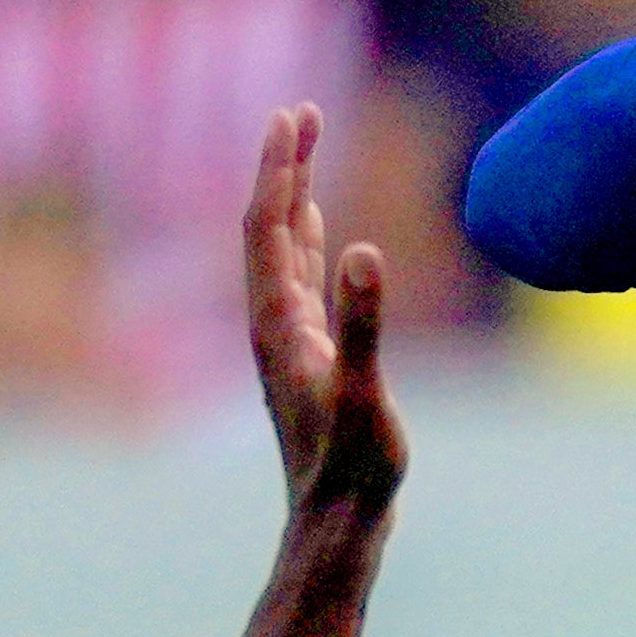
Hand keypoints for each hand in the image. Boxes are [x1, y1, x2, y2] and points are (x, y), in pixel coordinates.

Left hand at [243, 104, 405, 520]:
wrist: (334, 523)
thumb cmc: (353, 467)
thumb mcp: (366, 394)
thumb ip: (366, 323)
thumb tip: (367, 253)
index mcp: (280, 322)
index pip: (268, 226)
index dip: (279, 168)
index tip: (293, 115)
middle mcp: (274, 322)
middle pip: (268, 227)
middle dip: (285, 168)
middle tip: (303, 112)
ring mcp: (289, 338)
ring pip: (283, 249)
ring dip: (295, 196)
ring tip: (307, 150)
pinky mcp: (309, 355)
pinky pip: (300, 276)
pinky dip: (307, 238)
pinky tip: (320, 227)